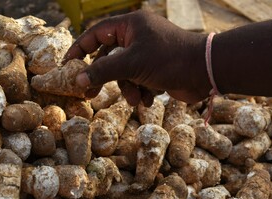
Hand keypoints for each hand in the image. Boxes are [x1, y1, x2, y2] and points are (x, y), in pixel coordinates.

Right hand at [64, 10, 210, 105]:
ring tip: (136, 100)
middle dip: (102, 77)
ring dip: (128, 89)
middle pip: (108, 57)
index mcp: (130, 26)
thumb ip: (102, 71)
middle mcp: (137, 37)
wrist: (204, 72)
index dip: (79, 49)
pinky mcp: (155, 69)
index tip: (67, 65)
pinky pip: (138, 81)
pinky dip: (141, 91)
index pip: (96, 34)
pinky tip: (149, 99)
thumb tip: (78, 80)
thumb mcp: (131, 65)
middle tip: (88, 94)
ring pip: (123, 74)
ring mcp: (146, 54)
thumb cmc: (169, 60)